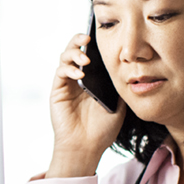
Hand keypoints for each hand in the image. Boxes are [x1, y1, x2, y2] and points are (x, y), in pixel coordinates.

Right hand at [48, 33, 125, 177]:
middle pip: (75, 50)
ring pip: (64, 57)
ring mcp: (67, 84)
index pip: (91, 54)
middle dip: (79, 40)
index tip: (102, 36)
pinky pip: (60, 72)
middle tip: (87, 38)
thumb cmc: (102, 129)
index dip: (94, 44)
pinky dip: (69, 69)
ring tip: (85, 59)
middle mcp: (78, 78)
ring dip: (74, 53)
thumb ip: (119, 85)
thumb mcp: (119, 104)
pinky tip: (80, 76)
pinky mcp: (57, 90)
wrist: (87, 147)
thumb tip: (126, 66)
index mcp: (93, 79)